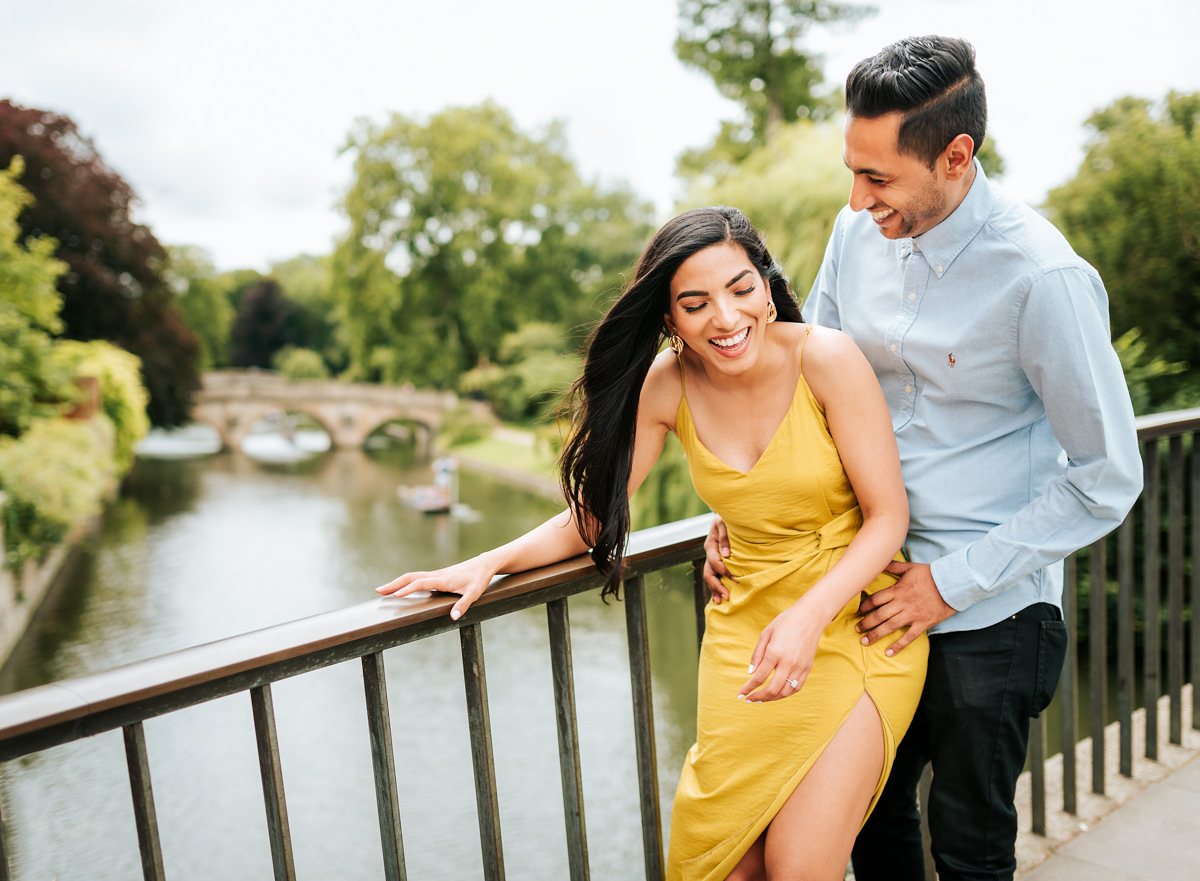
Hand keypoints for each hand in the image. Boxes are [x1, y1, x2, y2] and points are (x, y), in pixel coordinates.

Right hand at [375, 556, 495, 620]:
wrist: (483, 564)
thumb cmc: (479, 579)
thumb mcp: (474, 594)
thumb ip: (463, 605)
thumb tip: (453, 617)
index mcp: (443, 579)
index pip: (421, 583)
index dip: (407, 589)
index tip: (394, 595)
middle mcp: (436, 575)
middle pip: (410, 577)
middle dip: (393, 584)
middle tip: (378, 591)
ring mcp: (435, 574)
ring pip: (412, 576)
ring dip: (397, 582)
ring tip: (383, 590)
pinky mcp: (437, 575)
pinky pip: (417, 578)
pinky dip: (405, 582)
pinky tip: (399, 588)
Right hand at [703, 514, 732, 603]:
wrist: (726, 515)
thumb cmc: (728, 517)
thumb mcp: (725, 523)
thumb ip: (725, 537)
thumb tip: (726, 555)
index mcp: (711, 545)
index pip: (715, 562)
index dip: (725, 571)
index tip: (736, 579)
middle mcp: (709, 553)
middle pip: (709, 573)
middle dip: (717, 586)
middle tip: (727, 597)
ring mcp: (711, 558)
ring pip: (709, 576)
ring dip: (714, 589)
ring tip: (719, 601)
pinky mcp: (715, 560)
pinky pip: (713, 575)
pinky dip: (714, 586)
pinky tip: (718, 596)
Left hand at [736, 601, 823, 702]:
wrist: (810, 617)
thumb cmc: (785, 622)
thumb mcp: (766, 634)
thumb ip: (757, 654)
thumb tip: (750, 673)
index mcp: (775, 653)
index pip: (759, 677)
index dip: (748, 688)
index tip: (741, 694)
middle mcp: (788, 663)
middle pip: (772, 689)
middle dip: (759, 698)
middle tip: (749, 699)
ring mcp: (800, 667)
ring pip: (785, 692)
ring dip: (772, 698)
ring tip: (762, 698)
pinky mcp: (807, 669)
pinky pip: (796, 688)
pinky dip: (785, 694)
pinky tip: (777, 693)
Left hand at [857, 561, 954, 654]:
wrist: (951, 584)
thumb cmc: (929, 575)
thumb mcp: (909, 568)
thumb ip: (893, 566)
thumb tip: (880, 561)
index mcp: (897, 590)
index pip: (875, 600)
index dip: (864, 606)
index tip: (858, 612)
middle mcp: (902, 603)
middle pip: (879, 615)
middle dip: (866, 623)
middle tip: (857, 629)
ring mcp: (912, 614)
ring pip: (890, 627)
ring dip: (876, 635)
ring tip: (865, 641)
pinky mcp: (922, 623)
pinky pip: (908, 637)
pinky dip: (898, 646)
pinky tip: (888, 653)